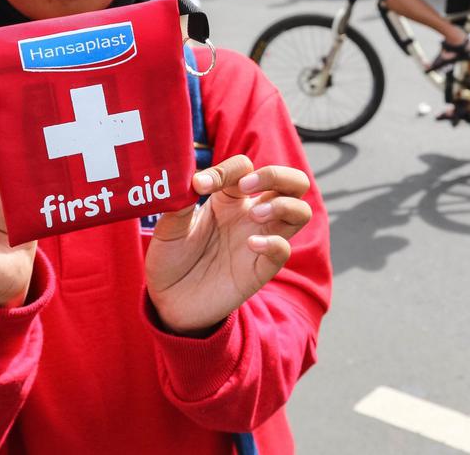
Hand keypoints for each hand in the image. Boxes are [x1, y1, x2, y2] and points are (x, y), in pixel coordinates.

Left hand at [145, 156, 311, 335]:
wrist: (169, 302)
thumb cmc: (171, 259)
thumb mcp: (168, 227)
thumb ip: (180, 203)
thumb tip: (190, 178)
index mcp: (229, 198)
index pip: (244, 167)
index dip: (227, 170)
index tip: (200, 185)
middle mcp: (251, 215)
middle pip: (292, 182)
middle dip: (277, 174)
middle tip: (247, 186)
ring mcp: (261, 239)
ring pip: (300, 211)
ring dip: (283, 205)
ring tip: (255, 214)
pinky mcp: (261, 269)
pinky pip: (284, 250)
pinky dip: (274, 242)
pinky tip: (251, 245)